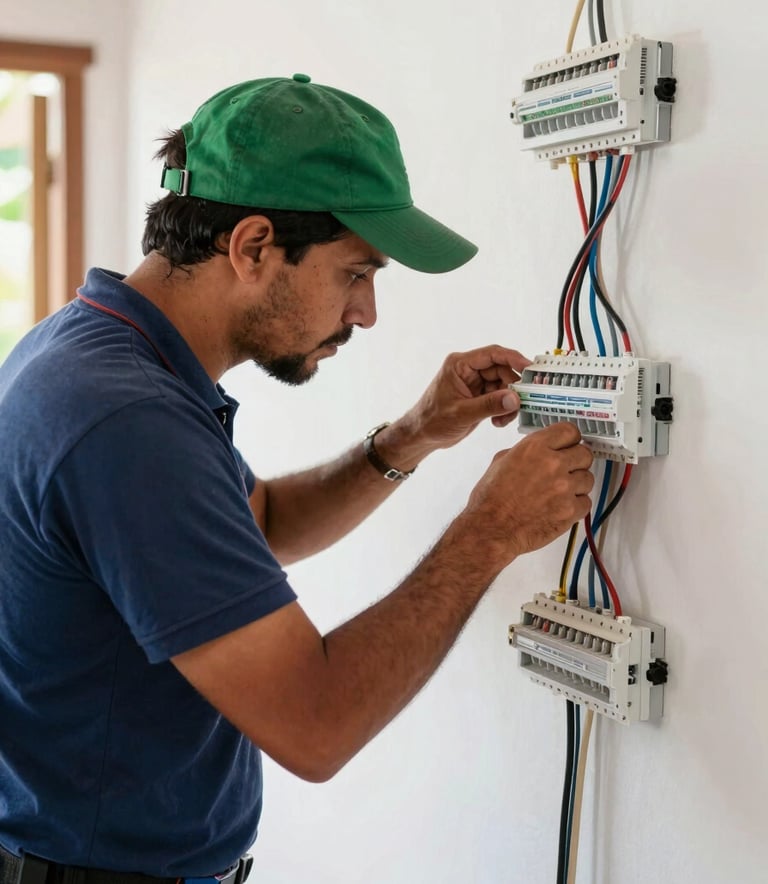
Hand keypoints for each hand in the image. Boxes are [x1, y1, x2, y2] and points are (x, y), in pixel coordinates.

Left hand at [398, 345, 530, 452]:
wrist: (421, 435)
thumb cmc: (432, 420)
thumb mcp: (462, 413)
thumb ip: (489, 405)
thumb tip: (514, 398)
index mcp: (460, 365)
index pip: (492, 354)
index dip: (513, 359)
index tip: (529, 369)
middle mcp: (468, 370)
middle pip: (502, 371)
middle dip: (512, 389)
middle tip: (519, 405)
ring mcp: (475, 383)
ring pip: (503, 385)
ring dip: (508, 402)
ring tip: (503, 419)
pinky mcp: (479, 396)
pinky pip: (499, 397)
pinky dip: (503, 409)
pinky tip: (498, 421)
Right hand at [462, 422, 593, 561]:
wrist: (491, 529)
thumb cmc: (491, 499)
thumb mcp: (501, 461)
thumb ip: (526, 451)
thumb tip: (540, 452)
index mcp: (535, 447)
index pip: (570, 431)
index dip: (570, 439)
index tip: (569, 445)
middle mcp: (553, 464)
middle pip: (584, 454)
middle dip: (576, 461)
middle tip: (566, 470)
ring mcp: (564, 488)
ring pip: (588, 478)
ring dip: (576, 484)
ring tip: (559, 492)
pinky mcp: (570, 511)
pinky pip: (585, 502)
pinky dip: (576, 505)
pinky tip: (559, 507)